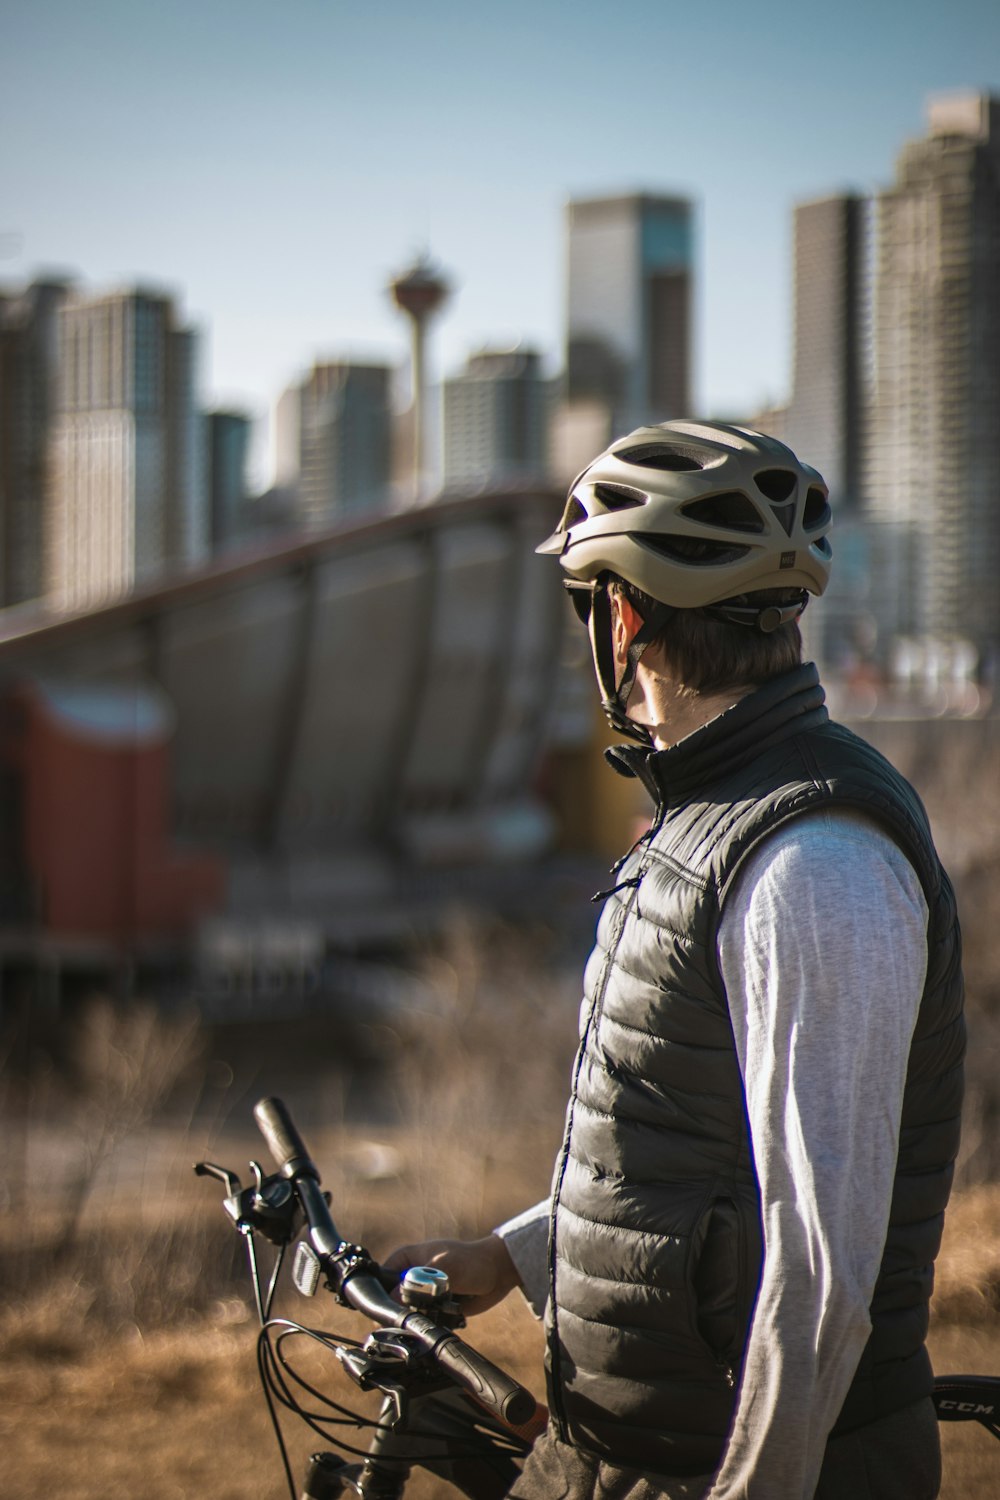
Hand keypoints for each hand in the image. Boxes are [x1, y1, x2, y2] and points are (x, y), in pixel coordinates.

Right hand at [381, 1234, 520, 1315]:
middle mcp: (409, 1277)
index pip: (380, 1279)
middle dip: (401, 1314)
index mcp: (404, 1259)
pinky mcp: (434, 1309)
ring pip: (408, 1316)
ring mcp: (422, 1294)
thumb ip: (417, 1283)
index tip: (386, 1313)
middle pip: (391, 1302)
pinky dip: (432, 1326)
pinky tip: (443, 1322)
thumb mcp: (442, 1269)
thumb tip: (392, 1300)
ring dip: (420, 1321)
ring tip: (435, 1316)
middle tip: (415, 1318)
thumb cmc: (471, 1261)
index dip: (378, 1296)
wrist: (498, 1273)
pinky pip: (425, 1323)